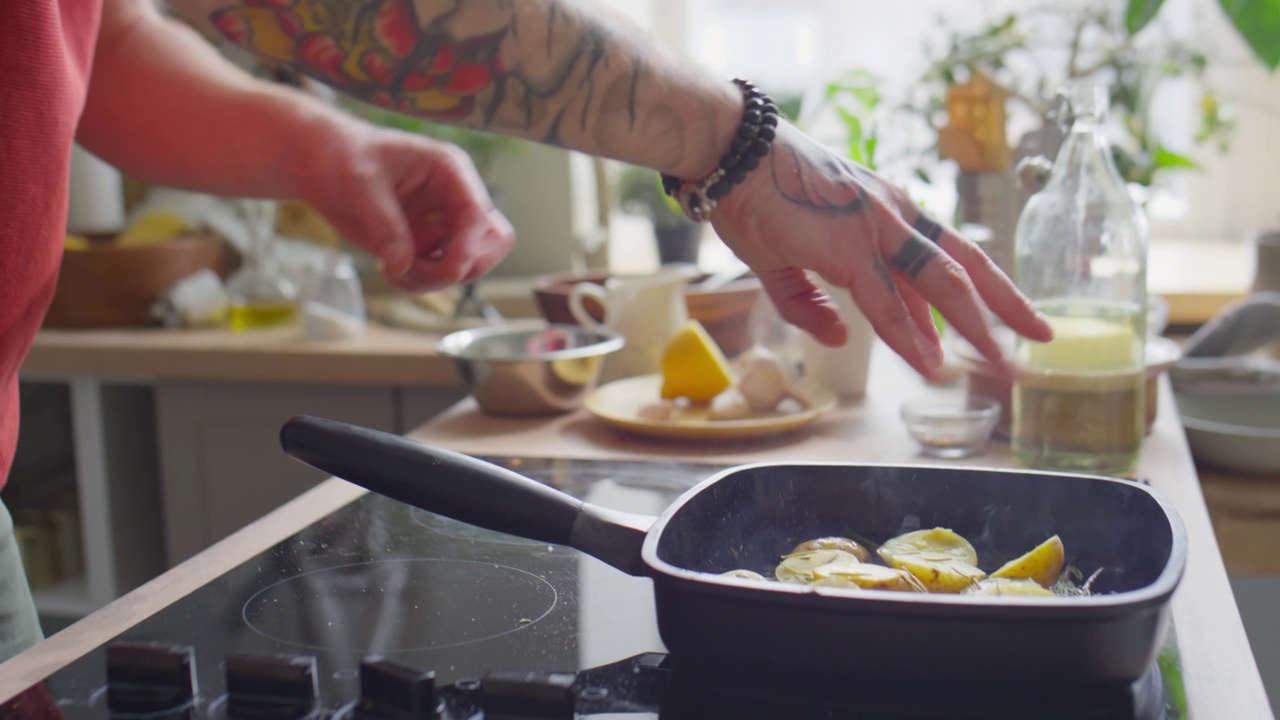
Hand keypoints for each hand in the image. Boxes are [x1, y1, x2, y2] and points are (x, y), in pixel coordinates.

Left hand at [302, 122, 514, 292]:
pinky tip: (389, 270)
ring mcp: (442, 225)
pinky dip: (418, 283)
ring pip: (467, 266)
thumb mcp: (361, 183)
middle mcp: (454, 199)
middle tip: (426, 273)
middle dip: (466, 265)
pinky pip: (437, 276)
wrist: (322, 166)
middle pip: (493, 243)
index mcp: (449, 171)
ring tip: (394, 271)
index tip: (449, 270)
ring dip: (435, 279)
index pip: (478, 213)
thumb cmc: (345, 156)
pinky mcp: (426, 245)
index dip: (470, 246)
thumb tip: (401, 264)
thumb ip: (385, 223)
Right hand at [711, 122, 1052, 377]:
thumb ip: (810, 303)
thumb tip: (839, 339)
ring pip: (941, 282)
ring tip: (1001, 364)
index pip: (947, 259)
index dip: (982, 291)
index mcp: (887, 214)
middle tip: (1042, 338)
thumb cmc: (756, 195)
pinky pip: (885, 299)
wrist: (733, 153)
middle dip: (1007, 306)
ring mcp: (875, 227)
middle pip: (966, 265)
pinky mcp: (846, 245)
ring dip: (975, 327)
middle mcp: (894, 217)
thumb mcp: (786, 255)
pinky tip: (930, 364)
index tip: (1010, 319)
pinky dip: (910, 335)